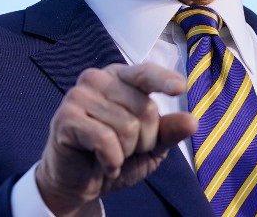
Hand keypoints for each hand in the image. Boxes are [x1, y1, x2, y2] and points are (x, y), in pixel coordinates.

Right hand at [35, 63, 196, 216]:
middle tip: (126, 149)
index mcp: (121, 77)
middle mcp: (99, 79)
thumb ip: (169, 131)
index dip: (164, 80)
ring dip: (126, 152)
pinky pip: (104, 139)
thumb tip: (191, 121)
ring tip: (112, 155)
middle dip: (144, 139)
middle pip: (145, 109)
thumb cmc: (116, 155)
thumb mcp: (151, 145)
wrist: (80, 182)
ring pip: (127, 127)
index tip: (180, 87)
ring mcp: (79, 95)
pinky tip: (105, 164)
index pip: (146, 73)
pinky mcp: (65, 118)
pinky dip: (111, 160)